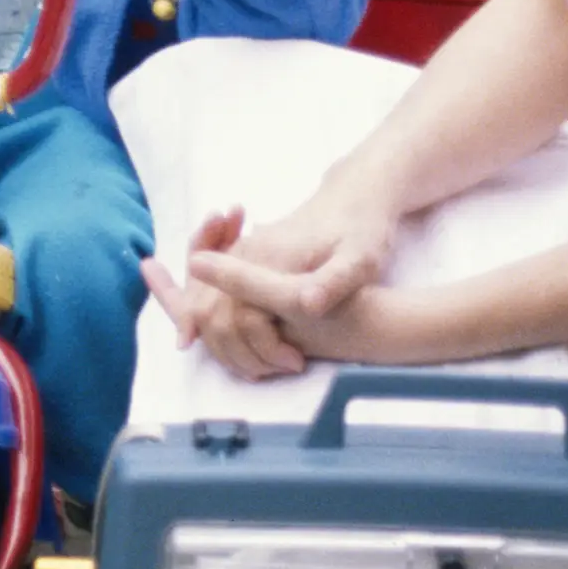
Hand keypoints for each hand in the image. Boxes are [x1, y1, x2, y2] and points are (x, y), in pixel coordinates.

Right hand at [165, 182, 399, 368]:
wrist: (356, 197)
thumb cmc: (362, 231)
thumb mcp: (361, 259)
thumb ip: (334, 282)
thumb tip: (308, 304)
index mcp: (267, 257)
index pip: (236, 312)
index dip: (256, 347)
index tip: (288, 364)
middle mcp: (245, 253)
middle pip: (209, 310)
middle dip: (232, 350)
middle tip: (270, 371)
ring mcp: (242, 253)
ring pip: (205, 304)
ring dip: (222, 340)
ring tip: (262, 365)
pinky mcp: (246, 256)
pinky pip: (211, 293)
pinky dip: (213, 321)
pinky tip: (241, 343)